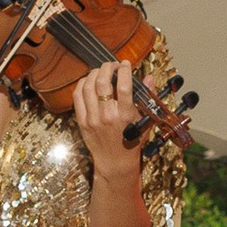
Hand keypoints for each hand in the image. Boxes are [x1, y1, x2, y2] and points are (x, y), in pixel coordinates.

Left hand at [70, 58, 143, 176]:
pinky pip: (77, 96)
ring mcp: (93, 119)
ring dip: (94, 73)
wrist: (115, 162)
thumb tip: (149, 78)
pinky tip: (88, 81)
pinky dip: (82, 84)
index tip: (125, 64)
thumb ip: (147, 97)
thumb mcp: (145, 121)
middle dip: (107, 67)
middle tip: (112, 65)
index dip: (124, 70)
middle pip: (102, 82)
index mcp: (126, 116)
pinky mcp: (82, 121)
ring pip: (88, 86)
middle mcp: (108, 116)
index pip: (124, 86)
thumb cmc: (132, 141)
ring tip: (100, 71)